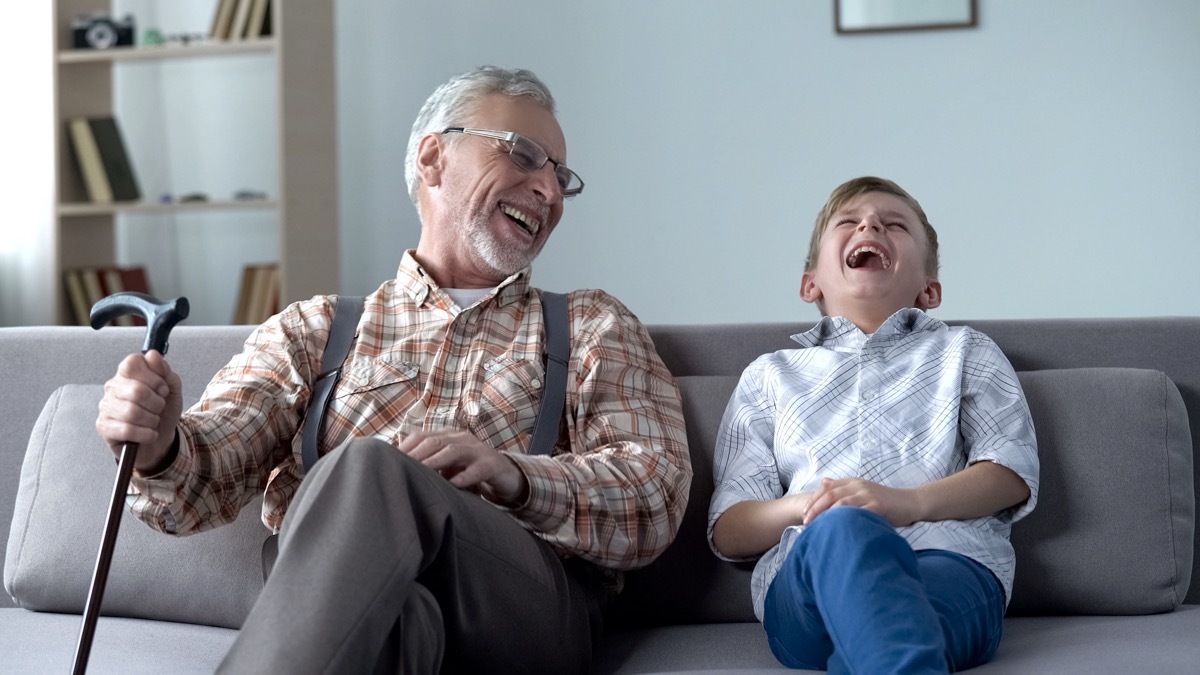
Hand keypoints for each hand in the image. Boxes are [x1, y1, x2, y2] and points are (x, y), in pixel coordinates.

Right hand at [95, 350, 182, 472]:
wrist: (161, 440)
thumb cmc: (164, 412)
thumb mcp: (172, 389)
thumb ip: (165, 371)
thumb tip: (152, 355)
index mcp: (127, 374)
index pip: (132, 363)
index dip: (154, 377)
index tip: (162, 389)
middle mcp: (112, 387)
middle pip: (136, 390)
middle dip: (157, 403)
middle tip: (159, 408)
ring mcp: (106, 407)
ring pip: (132, 412)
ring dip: (152, 420)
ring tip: (153, 421)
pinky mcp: (103, 427)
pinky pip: (127, 430)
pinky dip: (145, 434)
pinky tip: (148, 434)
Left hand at [397, 430, 528, 506]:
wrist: (506, 475)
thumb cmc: (470, 471)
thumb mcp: (448, 465)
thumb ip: (428, 464)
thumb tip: (396, 469)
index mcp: (449, 437)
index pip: (423, 436)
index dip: (406, 447)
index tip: (388, 460)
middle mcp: (462, 439)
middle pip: (435, 442)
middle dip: (416, 454)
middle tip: (399, 468)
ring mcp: (478, 450)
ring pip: (453, 451)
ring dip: (435, 462)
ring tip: (420, 472)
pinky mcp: (492, 465)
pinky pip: (477, 469)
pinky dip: (464, 476)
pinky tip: (452, 485)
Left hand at [802, 477, 920, 527]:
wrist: (912, 502)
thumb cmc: (887, 501)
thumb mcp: (864, 491)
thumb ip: (845, 488)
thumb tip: (825, 483)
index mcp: (853, 482)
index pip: (827, 487)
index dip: (813, 499)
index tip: (804, 512)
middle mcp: (858, 486)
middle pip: (830, 494)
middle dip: (815, 508)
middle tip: (806, 522)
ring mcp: (868, 494)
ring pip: (840, 503)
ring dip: (826, 515)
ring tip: (817, 527)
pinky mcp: (877, 506)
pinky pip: (857, 513)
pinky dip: (845, 520)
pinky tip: (838, 529)